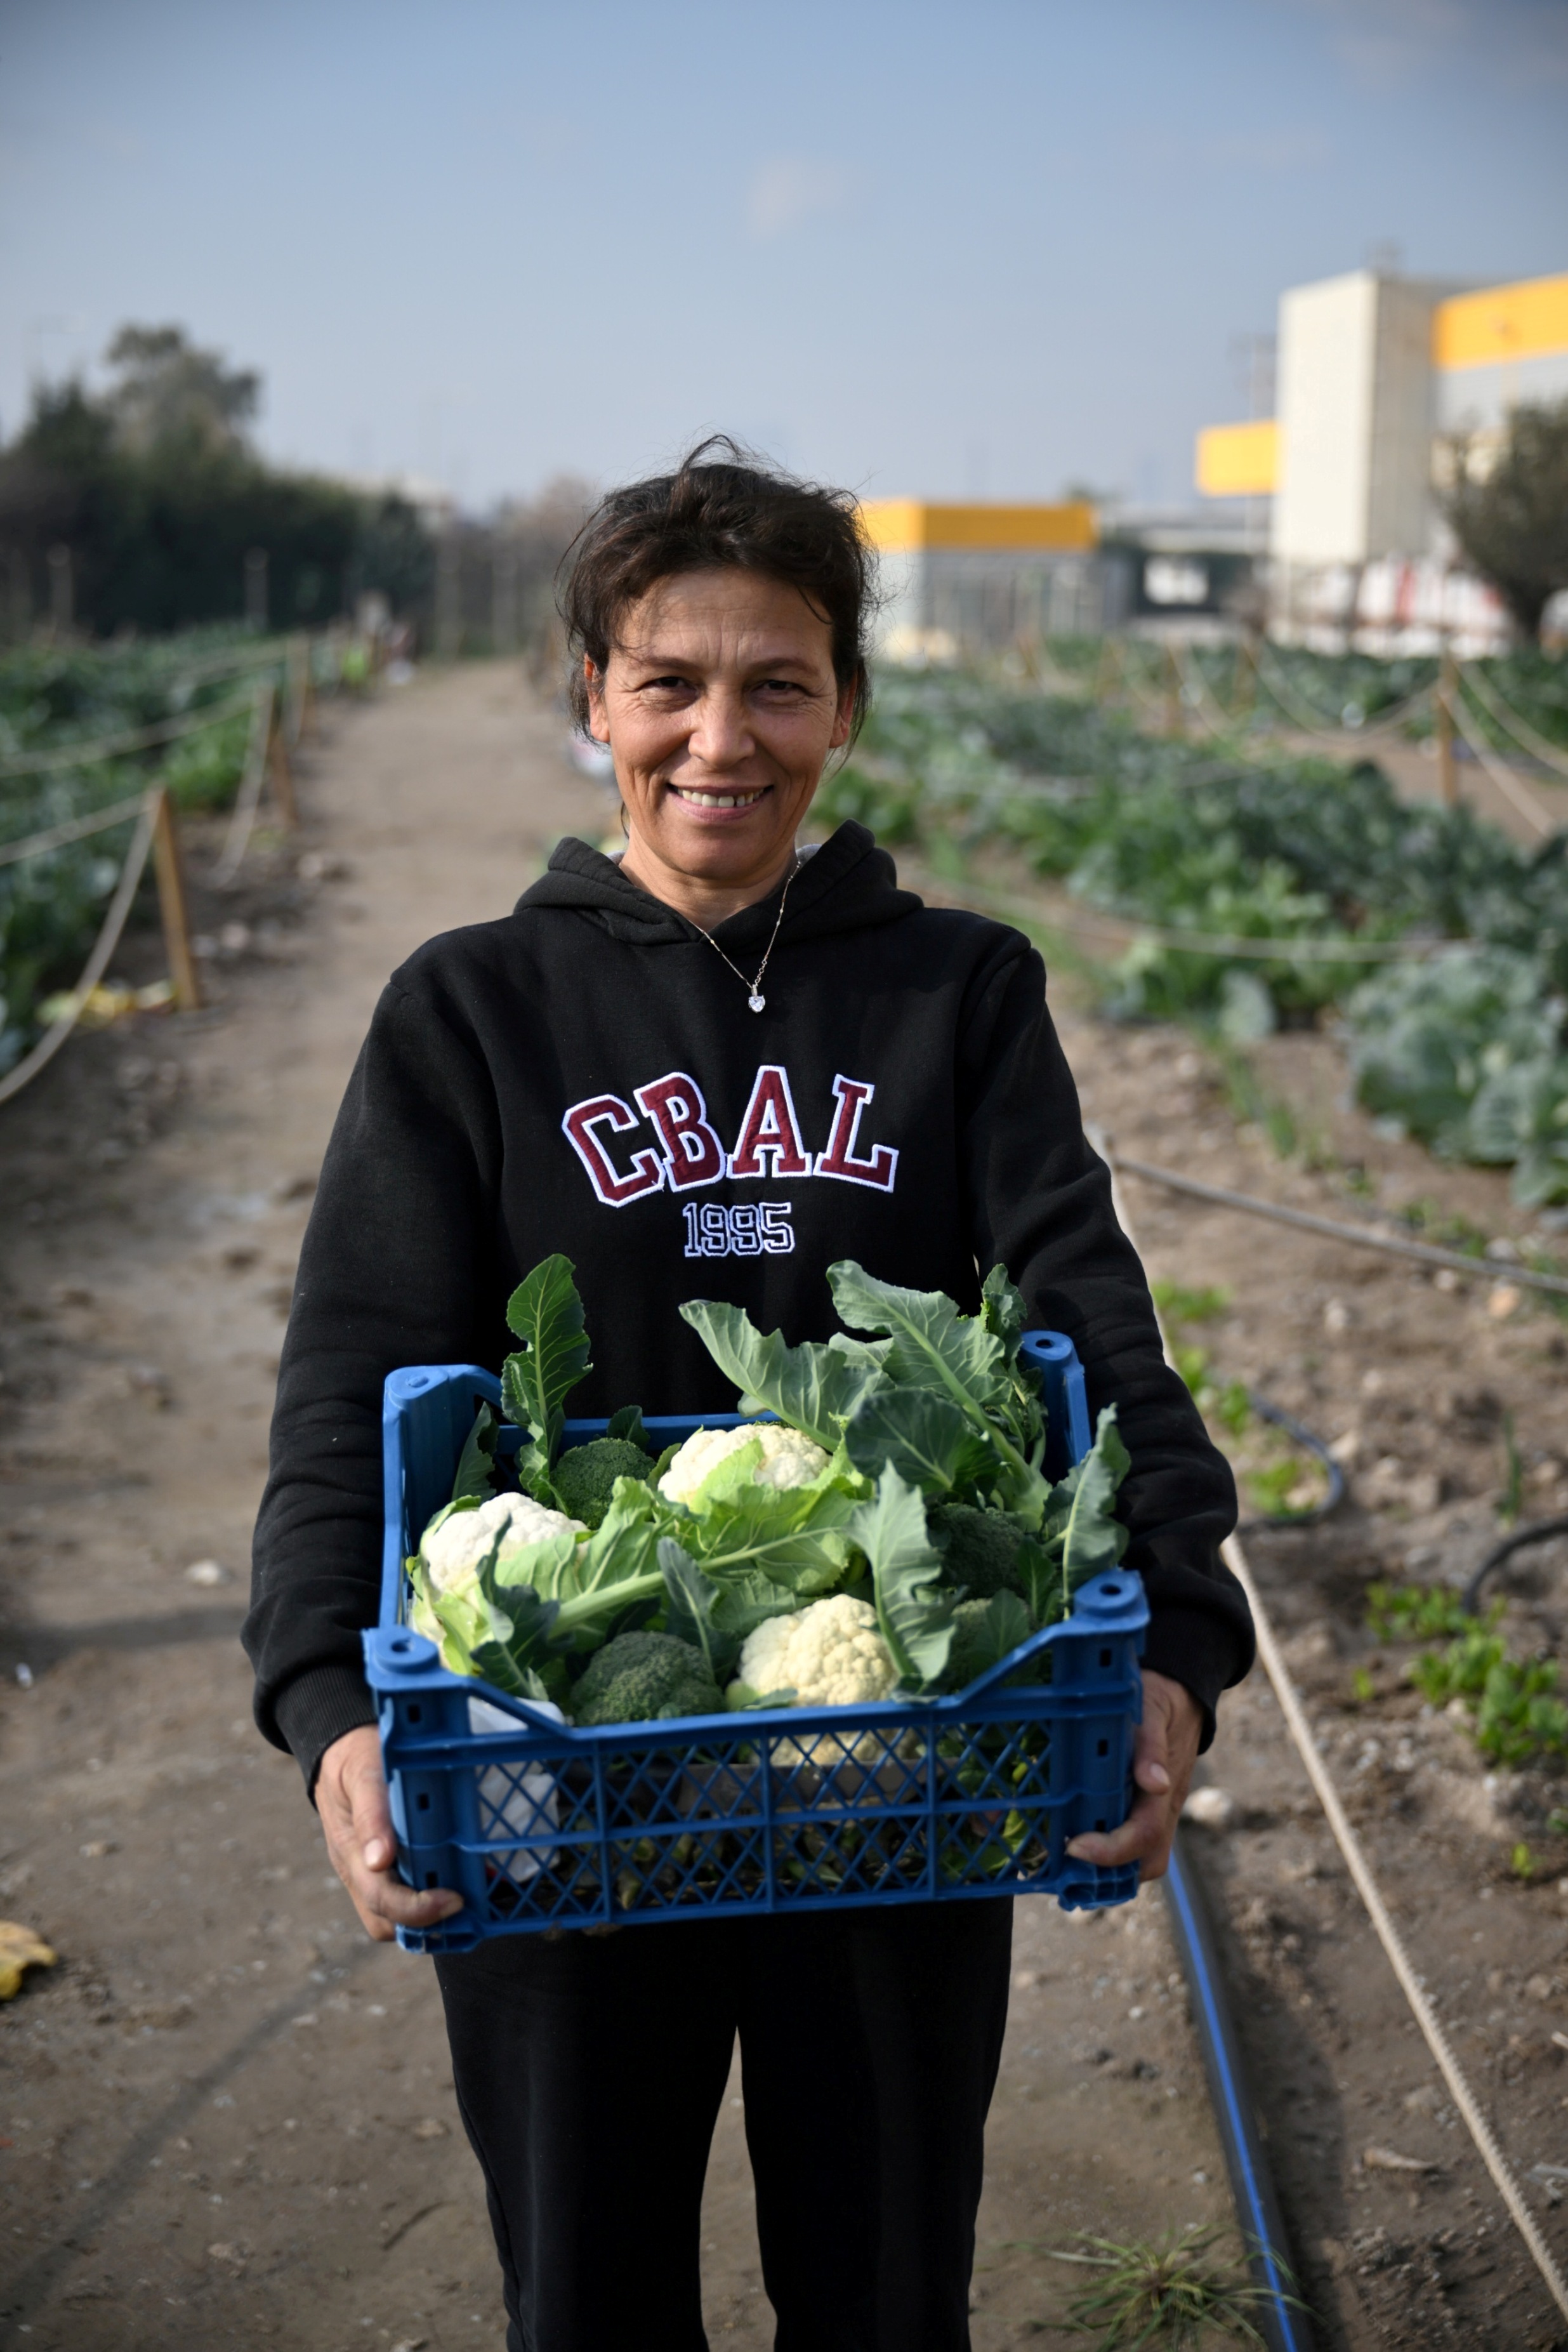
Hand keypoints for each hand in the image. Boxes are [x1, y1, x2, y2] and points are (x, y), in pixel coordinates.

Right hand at [316, 1724, 463, 1942]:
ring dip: (423, 1916)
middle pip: (384, 1918)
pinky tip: (451, 1881)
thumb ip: (372, 1815)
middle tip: (465, 1901)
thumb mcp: (364, 1774)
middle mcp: (355, 1868)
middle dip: (425, 1919)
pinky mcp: (376, 1866)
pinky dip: (422, 1899)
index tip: (455, 1899)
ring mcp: (363, 1870)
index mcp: (350, 1849)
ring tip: (462, 1897)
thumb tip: (379, 1860)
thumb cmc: (356, 1758)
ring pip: (388, 1916)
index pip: (380, 1897)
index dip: (418, 1908)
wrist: (340, 1748)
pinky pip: (396, 1896)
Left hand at [1065, 1670, 1202, 1883]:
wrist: (1182, 1694)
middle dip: (1110, 1871)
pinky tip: (1076, 1834)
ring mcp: (1159, 1810)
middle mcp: (1165, 1808)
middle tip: (1065, 1858)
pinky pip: (1133, 1838)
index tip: (1074, 1846)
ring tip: (1066, 1854)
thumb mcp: (1152, 1712)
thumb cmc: (1160, 1700)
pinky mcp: (1149, 1807)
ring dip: (1109, 1865)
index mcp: (1164, 1790)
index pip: (1144, 1835)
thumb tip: (1154, 1785)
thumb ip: (1151, 1747)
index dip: (1110, 1850)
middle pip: (1148, 1861)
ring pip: (1143, 1856)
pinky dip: (1108, 1848)